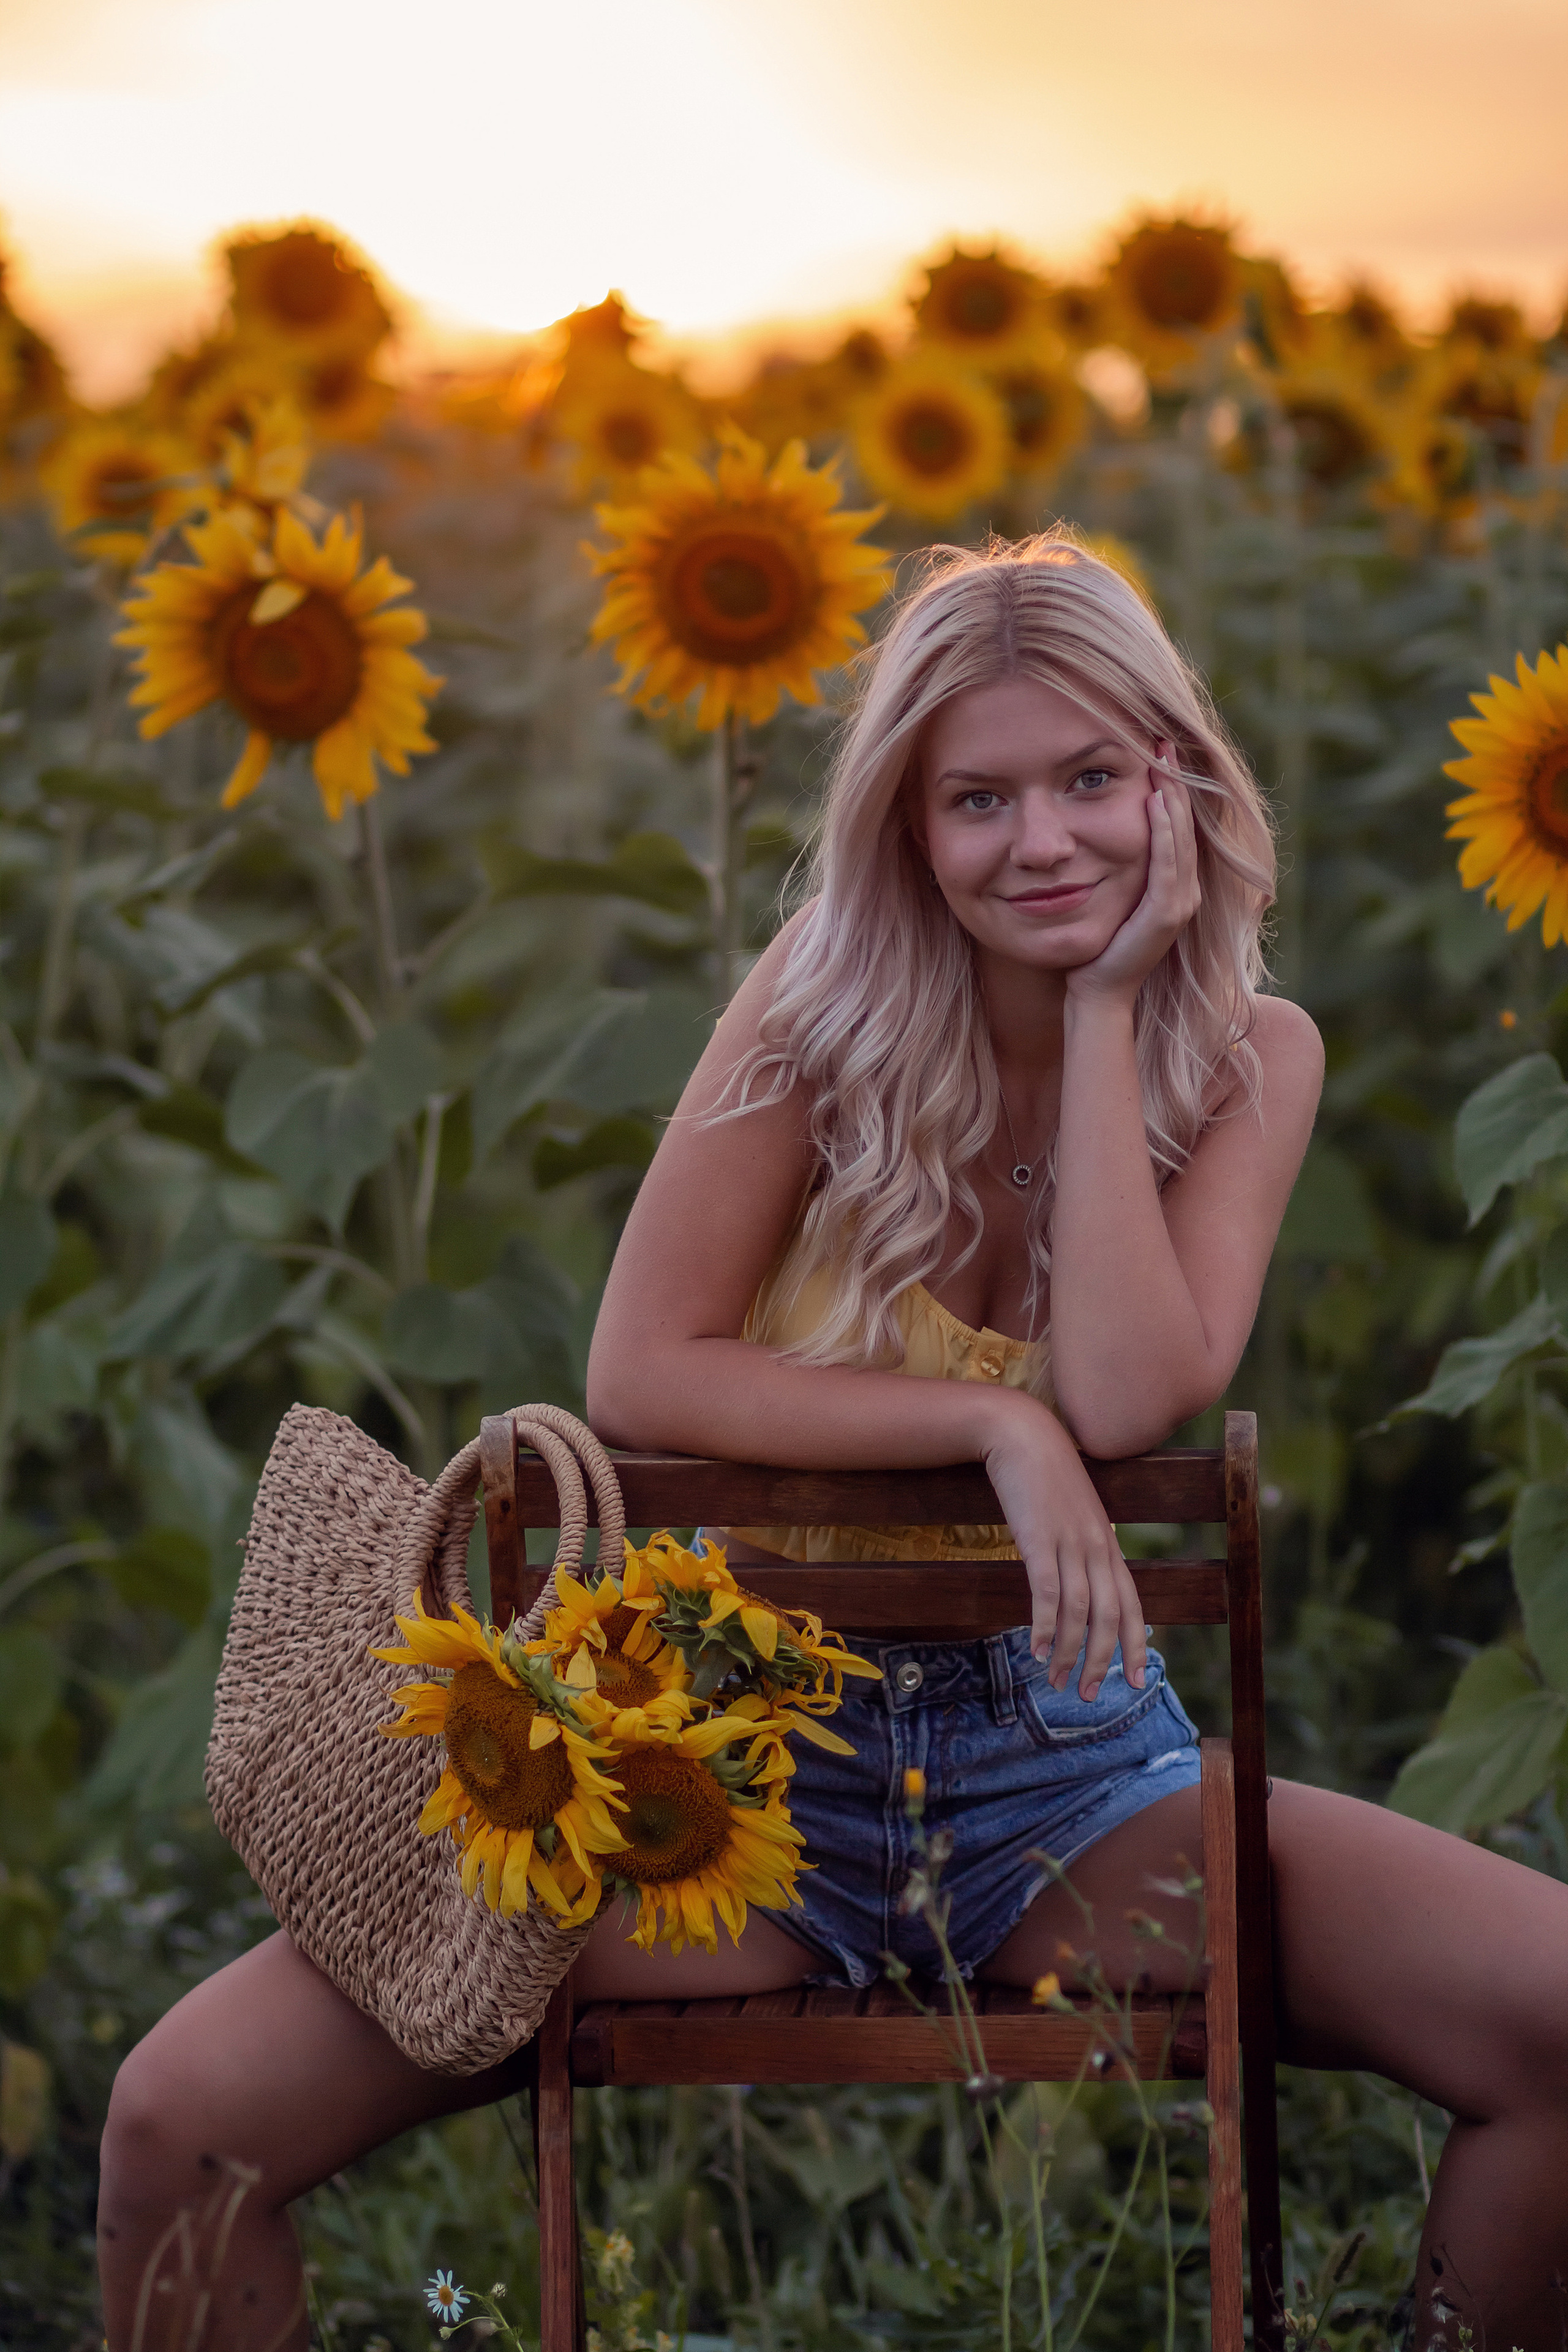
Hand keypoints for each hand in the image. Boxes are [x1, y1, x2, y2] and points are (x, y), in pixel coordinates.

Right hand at [982, 1395, 1147, 1700]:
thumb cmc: (1044, 1477)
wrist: (1022, 1435)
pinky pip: (1047, 1592)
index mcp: (1108, 1544)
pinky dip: (1045, 1626)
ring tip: (1056, 1680)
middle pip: (1110, 1616)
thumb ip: (1082, 1548)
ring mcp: (1070, 1542)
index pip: (1132, 1603)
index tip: (1136, 1680)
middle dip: (1101, 1660)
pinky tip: (1035, 1649)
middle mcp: (1097, 1547)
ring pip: (1080, 1611)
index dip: (1137, 1644)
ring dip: (1068, 1652)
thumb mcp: (1073, 1515)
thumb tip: (1080, 1586)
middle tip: (1087, 1695)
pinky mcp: (1040, 1538)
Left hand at [1067, 741, 1200, 1005]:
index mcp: (1172, 884)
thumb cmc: (1095, 945)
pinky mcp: (1165, 916)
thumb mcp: (1107, 893)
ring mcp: (1179, 904)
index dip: (1170, 785)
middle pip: (1184, 824)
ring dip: (1172, 797)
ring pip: (1180, 839)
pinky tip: (1155, 803)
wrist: (1096, 992)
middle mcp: (1184, 891)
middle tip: (1163, 739)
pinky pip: (1167, 865)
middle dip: (1175, 780)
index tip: (1157, 747)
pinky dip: (1163, 833)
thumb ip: (1113, 864)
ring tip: (1162, 760)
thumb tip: (1093, 827)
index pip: (1176, 825)